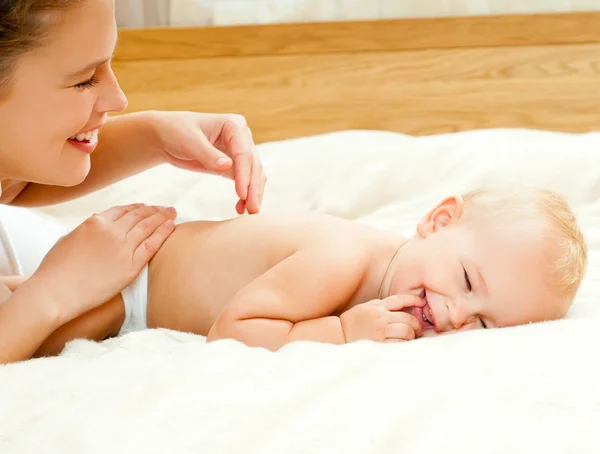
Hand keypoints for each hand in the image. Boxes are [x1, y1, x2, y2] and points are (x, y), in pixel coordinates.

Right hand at [28, 204, 176, 322]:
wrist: (55, 292)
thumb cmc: (55, 270)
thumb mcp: (68, 240)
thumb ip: (85, 229)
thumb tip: (96, 222)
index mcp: (94, 222)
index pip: (122, 210)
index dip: (137, 207)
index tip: (146, 207)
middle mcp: (111, 231)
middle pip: (138, 215)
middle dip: (154, 210)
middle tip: (166, 208)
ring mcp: (122, 247)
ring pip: (148, 227)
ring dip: (163, 217)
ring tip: (173, 213)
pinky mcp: (130, 266)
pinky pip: (152, 245)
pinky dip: (164, 233)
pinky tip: (172, 226)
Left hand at [151, 111, 265, 214]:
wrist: (167, 136)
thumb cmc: (176, 132)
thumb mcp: (189, 141)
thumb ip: (208, 154)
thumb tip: (228, 166)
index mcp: (234, 125)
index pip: (244, 153)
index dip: (244, 175)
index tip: (242, 194)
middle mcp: (242, 137)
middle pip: (253, 165)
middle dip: (253, 188)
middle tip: (252, 209)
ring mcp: (240, 152)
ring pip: (253, 175)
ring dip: (253, 194)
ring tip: (249, 212)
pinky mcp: (234, 165)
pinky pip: (245, 181)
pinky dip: (245, 194)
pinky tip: (240, 208)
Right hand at [340, 295, 424, 342]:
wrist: (340, 334)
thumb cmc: (355, 320)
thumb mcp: (369, 306)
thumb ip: (385, 305)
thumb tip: (405, 306)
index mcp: (379, 307)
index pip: (400, 300)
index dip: (414, 300)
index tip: (422, 303)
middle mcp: (381, 318)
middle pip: (408, 319)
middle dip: (417, 325)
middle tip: (417, 330)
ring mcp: (381, 332)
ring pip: (406, 332)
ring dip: (411, 336)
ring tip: (410, 338)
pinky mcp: (380, 344)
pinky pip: (399, 344)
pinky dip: (404, 344)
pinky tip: (402, 344)